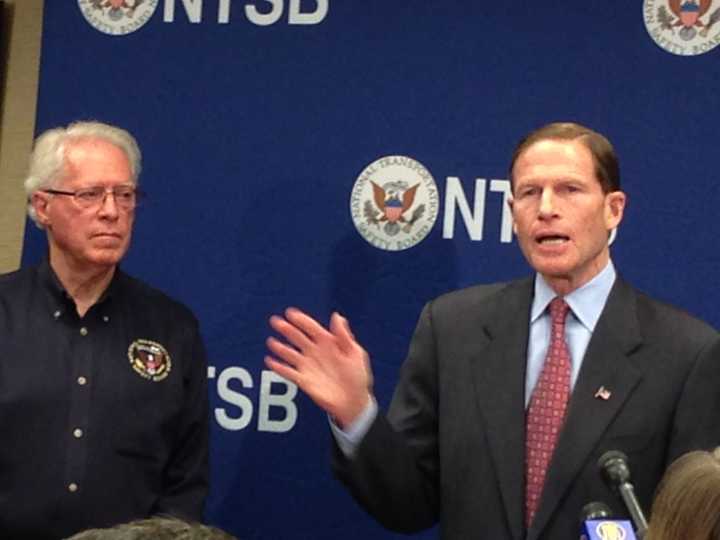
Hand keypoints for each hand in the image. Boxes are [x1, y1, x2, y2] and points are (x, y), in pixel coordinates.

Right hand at [265, 307, 372, 427]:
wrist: (354, 402)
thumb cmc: (357, 376)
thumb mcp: (355, 353)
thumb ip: (344, 336)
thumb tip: (337, 316)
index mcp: (328, 343)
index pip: (312, 328)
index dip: (302, 320)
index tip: (290, 313)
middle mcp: (315, 352)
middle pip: (298, 338)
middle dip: (287, 329)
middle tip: (276, 321)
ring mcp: (308, 366)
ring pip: (290, 354)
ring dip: (280, 348)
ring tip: (271, 341)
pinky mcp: (304, 380)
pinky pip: (289, 372)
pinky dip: (279, 367)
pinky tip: (270, 361)